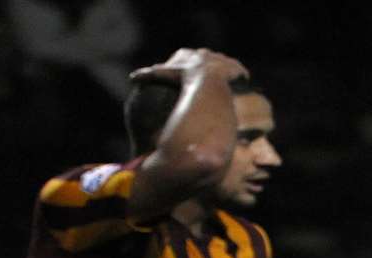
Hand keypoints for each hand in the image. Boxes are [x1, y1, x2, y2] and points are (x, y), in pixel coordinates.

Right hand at [129, 47, 247, 86]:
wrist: (207, 81)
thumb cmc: (184, 78)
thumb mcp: (164, 76)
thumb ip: (149, 75)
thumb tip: (133, 77)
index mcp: (189, 55)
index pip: (185, 57)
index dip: (186, 66)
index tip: (187, 75)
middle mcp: (206, 54)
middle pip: (204, 60)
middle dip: (204, 69)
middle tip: (205, 82)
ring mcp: (221, 60)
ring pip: (222, 65)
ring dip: (222, 73)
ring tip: (223, 86)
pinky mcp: (235, 68)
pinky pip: (238, 73)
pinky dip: (237, 79)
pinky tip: (236, 88)